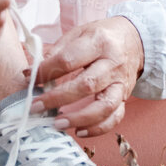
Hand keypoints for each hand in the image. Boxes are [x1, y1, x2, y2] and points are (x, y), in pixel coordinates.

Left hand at [31, 15, 143, 136]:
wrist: (136, 40)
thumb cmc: (101, 37)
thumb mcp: (79, 33)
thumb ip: (56, 52)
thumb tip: (31, 73)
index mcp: (98, 42)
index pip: (68, 60)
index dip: (45, 72)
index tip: (29, 80)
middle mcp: (112, 63)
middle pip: (86, 85)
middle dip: (57, 99)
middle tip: (35, 107)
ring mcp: (120, 83)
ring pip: (104, 106)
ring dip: (79, 118)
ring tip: (57, 124)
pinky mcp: (124, 97)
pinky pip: (115, 117)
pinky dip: (98, 128)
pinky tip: (79, 131)